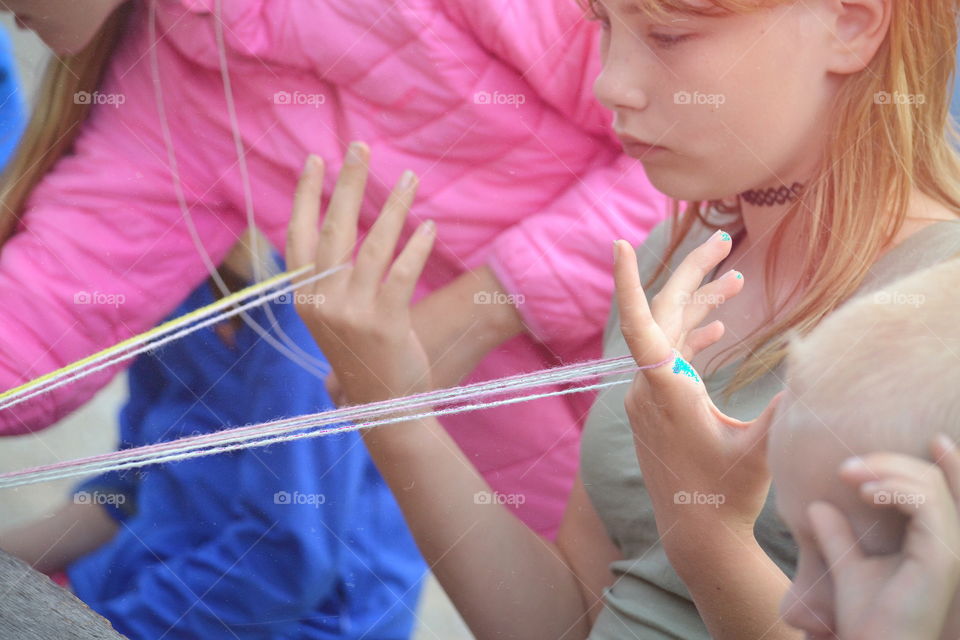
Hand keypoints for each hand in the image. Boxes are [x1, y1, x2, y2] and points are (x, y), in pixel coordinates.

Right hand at [286, 143, 436, 405]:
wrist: (382, 405)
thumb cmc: (360, 356)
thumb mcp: (331, 319)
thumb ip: (329, 281)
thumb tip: (336, 231)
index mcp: (305, 297)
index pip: (299, 235)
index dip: (306, 196)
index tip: (316, 160)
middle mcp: (322, 302)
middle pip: (334, 229)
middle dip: (348, 184)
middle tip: (361, 147)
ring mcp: (353, 313)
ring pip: (373, 245)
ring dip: (393, 207)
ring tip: (409, 178)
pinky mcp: (386, 323)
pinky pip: (404, 273)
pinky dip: (417, 246)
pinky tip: (429, 226)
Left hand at [612, 233, 783, 551]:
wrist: (696, 534)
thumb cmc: (726, 496)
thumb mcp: (760, 451)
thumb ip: (783, 409)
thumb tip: (812, 363)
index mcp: (666, 391)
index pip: (640, 326)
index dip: (628, 283)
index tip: (617, 244)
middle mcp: (649, 387)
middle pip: (664, 315)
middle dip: (693, 274)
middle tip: (723, 239)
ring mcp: (650, 396)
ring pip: (670, 335)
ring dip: (700, 306)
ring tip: (735, 278)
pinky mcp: (657, 405)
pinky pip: (670, 358)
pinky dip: (694, 337)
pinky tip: (720, 324)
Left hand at [806, 436, 959, 639]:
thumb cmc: (867, 618)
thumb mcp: (847, 566)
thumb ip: (837, 535)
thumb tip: (816, 506)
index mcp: (936, 542)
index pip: (948, 491)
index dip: (948, 461)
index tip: (930, 437)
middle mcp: (950, 543)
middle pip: (933, 478)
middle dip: (890, 460)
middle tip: (846, 466)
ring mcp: (951, 550)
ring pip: (930, 484)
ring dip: (887, 469)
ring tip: (849, 475)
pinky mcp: (943, 557)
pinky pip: (927, 505)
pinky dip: (896, 489)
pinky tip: (866, 492)